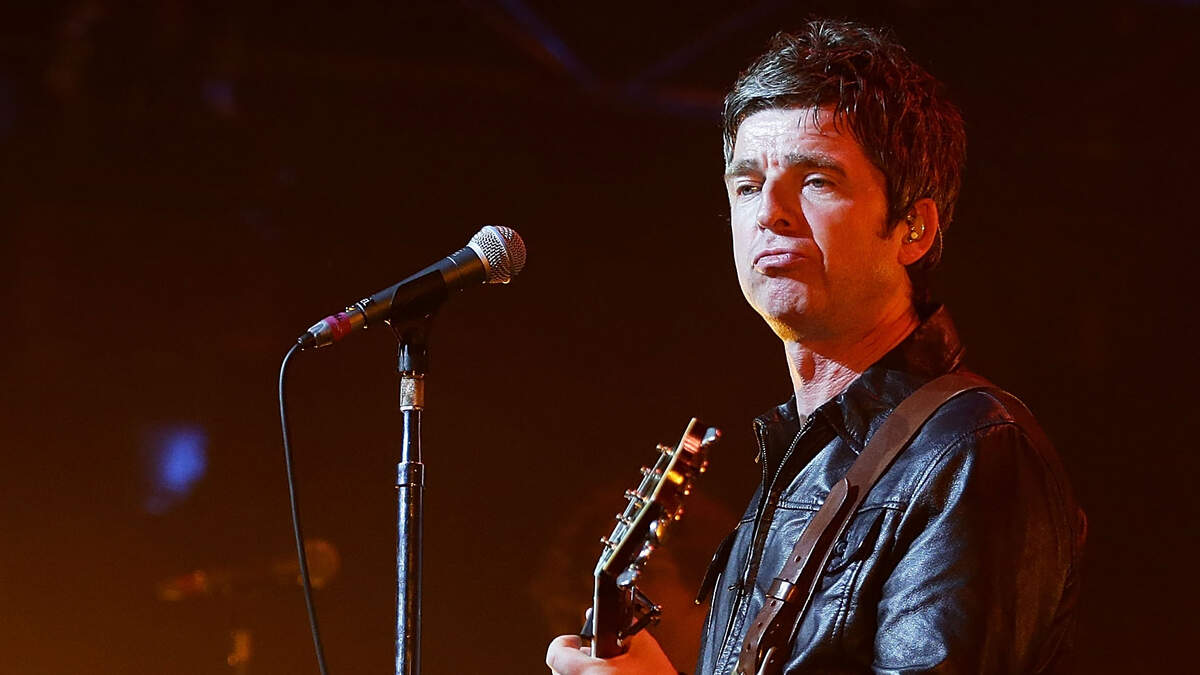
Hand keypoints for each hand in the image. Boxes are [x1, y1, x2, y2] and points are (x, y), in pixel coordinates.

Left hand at [546, 631, 676, 674]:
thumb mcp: (644, 648)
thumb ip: (623, 626)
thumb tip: (604, 613)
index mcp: (588, 672)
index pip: (556, 652)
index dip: (566, 642)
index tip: (577, 641)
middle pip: (559, 669)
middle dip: (576, 660)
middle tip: (596, 657)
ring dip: (582, 674)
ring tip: (605, 672)